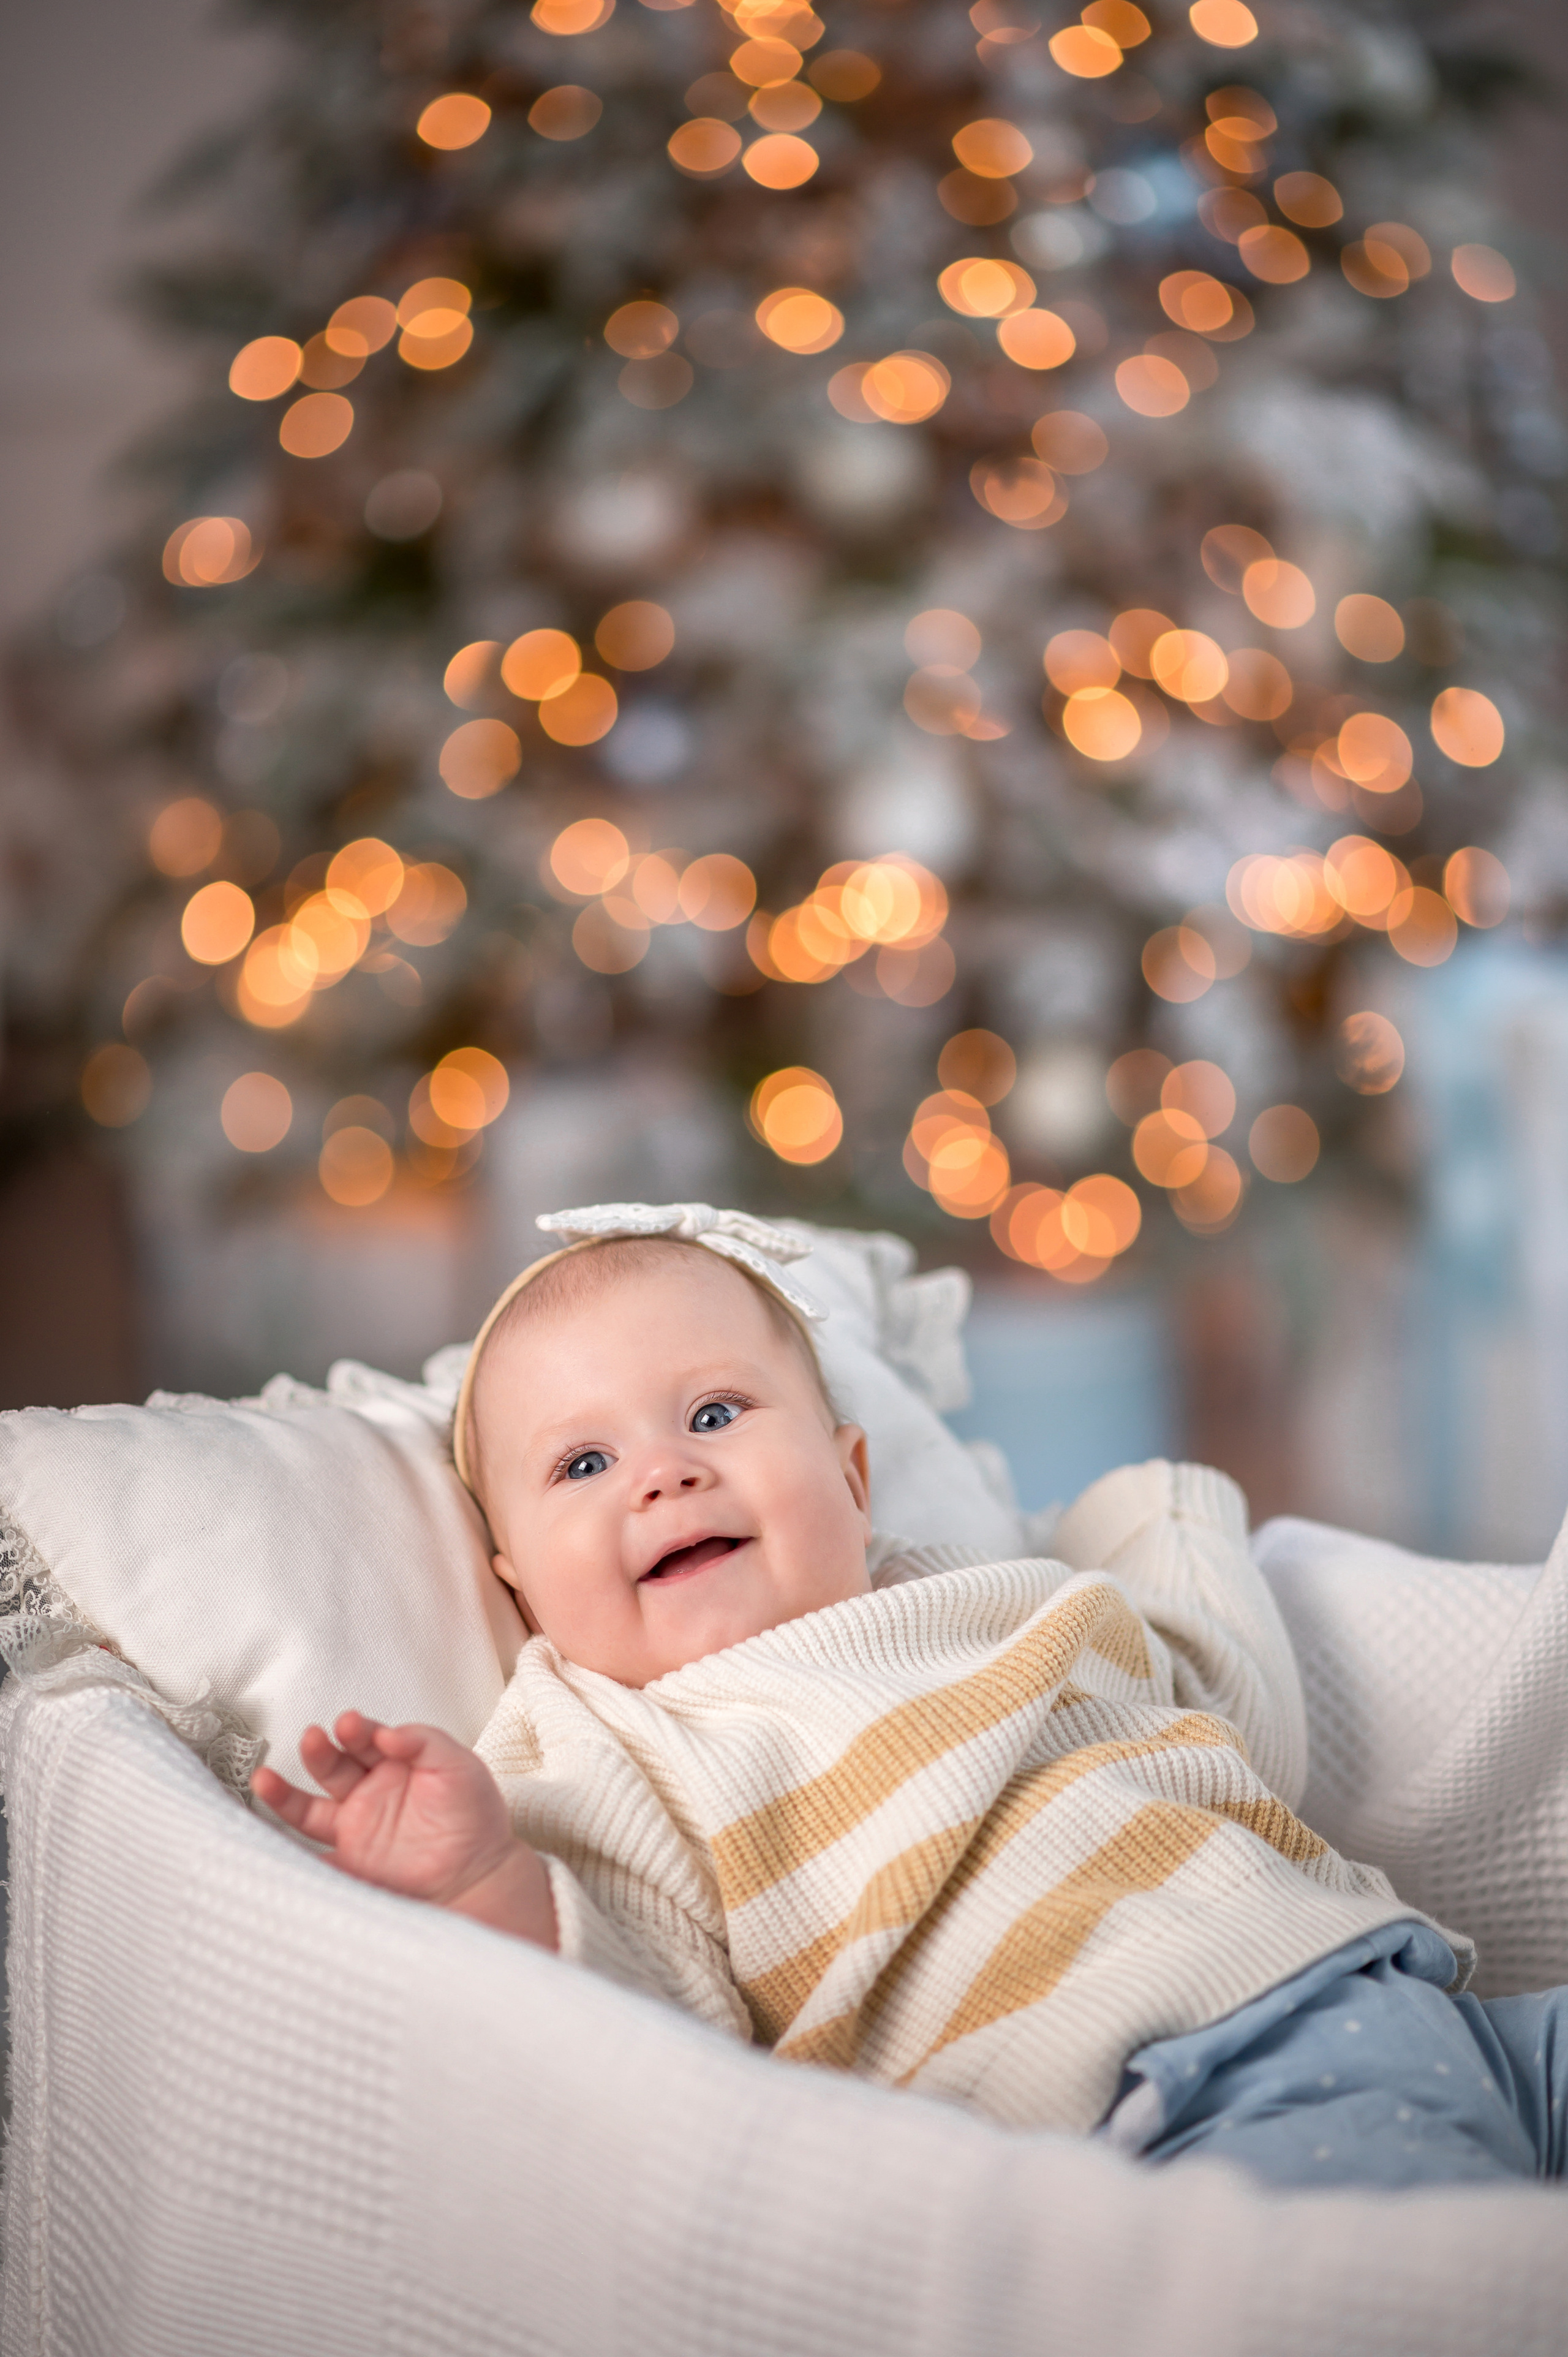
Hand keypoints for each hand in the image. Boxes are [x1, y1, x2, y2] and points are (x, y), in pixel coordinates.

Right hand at [252, 1712, 556, 1947]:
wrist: (478, 1876)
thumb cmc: (474, 1815)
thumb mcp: (459, 1765)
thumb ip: (424, 1741)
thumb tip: (386, 1731)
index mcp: (394, 1761)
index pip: (365, 1738)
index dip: (356, 1730)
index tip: (351, 1725)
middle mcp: (368, 1790)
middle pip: (333, 1765)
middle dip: (321, 1750)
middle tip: (315, 1738)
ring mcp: (355, 1826)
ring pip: (309, 1807)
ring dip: (285, 1792)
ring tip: (263, 1778)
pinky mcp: (348, 1863)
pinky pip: (310, 1856)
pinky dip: (284, 1851)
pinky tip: (262, 1841)